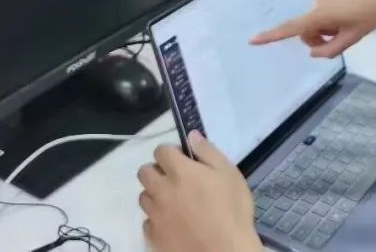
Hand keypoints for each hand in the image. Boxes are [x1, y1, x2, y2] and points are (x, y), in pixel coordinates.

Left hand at [138, 132, 262, 251]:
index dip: (172, 152)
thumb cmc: (232, 210)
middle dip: (157, 170)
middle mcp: (162, 190)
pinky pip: (147, 221)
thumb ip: (208, 152)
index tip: (184, 159)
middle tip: (176, 179)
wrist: (224, 251)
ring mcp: (155, 214)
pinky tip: (173, 222)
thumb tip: (192, 135)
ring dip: (155, 194)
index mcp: (180, 171)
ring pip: (143, 196)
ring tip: (175, 201)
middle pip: (144, 172)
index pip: (161, 150)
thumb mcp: (229, 174)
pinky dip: (157, 218)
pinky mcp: (154, 236)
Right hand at [249, 0, 375, 56]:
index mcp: (321, 15)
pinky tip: (350, 12)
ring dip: (329, 26)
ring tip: (350, 22)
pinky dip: (332, 16)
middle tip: (343, 37)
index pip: (292, 29)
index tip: (253, 40)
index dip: (272, 36)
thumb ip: (331, 49)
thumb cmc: (370, 12)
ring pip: (318, 20)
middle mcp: (317, 3)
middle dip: (320, 37)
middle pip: (308, 29)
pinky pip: (324, 9)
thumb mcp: (354, 37)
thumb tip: (312, 52)